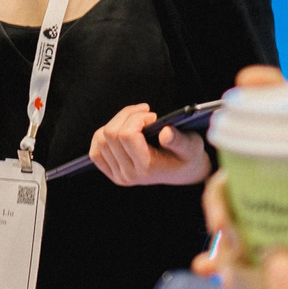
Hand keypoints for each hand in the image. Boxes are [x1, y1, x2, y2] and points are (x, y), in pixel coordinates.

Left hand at [87, 102, 209, 186]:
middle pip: (111, 134)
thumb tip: (165, 133)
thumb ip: (179, 141)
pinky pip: (96, 151)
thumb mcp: (192, 146)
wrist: (183, 172)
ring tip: (135, 119)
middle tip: (145, 113)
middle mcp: (129, 174)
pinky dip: (103, 136)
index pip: (126, 135)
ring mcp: (119, 175)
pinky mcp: (112, 173)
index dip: (136, 118)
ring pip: (101, 139)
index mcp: (147, 167)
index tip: (151, 116)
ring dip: (116, 122)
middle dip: (127, 115)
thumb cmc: (188, 156)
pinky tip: (121, 129)